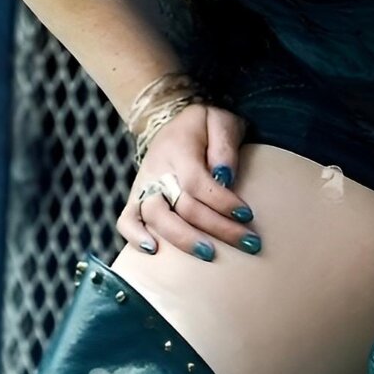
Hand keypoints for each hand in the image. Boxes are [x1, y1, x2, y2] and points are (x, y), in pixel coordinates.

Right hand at [116, 104, 260, 260]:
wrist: (170, 120)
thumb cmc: (204, 126)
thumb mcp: (220, 121)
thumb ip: (224, 146)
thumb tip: (225, 177)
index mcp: (179, 149)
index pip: (198, 182)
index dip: (223, 202)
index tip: (247, 215)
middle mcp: (157, 169)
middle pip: (180, 205)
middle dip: (215, 227)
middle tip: (247, 243)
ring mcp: (143, 185)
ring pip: (155, 216)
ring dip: (182, 239)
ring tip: (209, 254)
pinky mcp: (135, 198)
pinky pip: (126, 220)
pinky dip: (135, 238)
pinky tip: (154, 253)